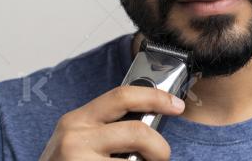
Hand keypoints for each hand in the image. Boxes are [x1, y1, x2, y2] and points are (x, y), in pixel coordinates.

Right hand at [38, 84, 184, 160]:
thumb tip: (150, 119)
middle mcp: (75, 138)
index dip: (155, 97)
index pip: (122, 96)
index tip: (176, 106)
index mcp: (76, 120)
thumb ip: (106, 128)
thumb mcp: (79, 140)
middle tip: (161, 158)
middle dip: (160, 148)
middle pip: (137, 132)